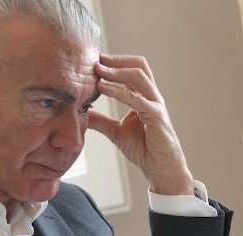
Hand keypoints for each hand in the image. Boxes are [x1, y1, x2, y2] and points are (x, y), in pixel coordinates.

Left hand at [88, 54, 193, 195]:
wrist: (160, 169)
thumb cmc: (144, 150)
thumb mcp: (116, 132)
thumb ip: (100, 121)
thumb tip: (82, 114)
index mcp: (144, 97)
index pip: (131, 70)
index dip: (114, 62)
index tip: (93, 61)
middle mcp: (152, 96)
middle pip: (138, 65)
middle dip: (116, 60)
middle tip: (95, 59)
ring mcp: (155, 104)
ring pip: (139, 76)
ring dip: (116, 71)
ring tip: (97, 70)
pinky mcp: (156, 116)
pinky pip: (137, 99)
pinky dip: (118, 91)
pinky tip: (102, 89)